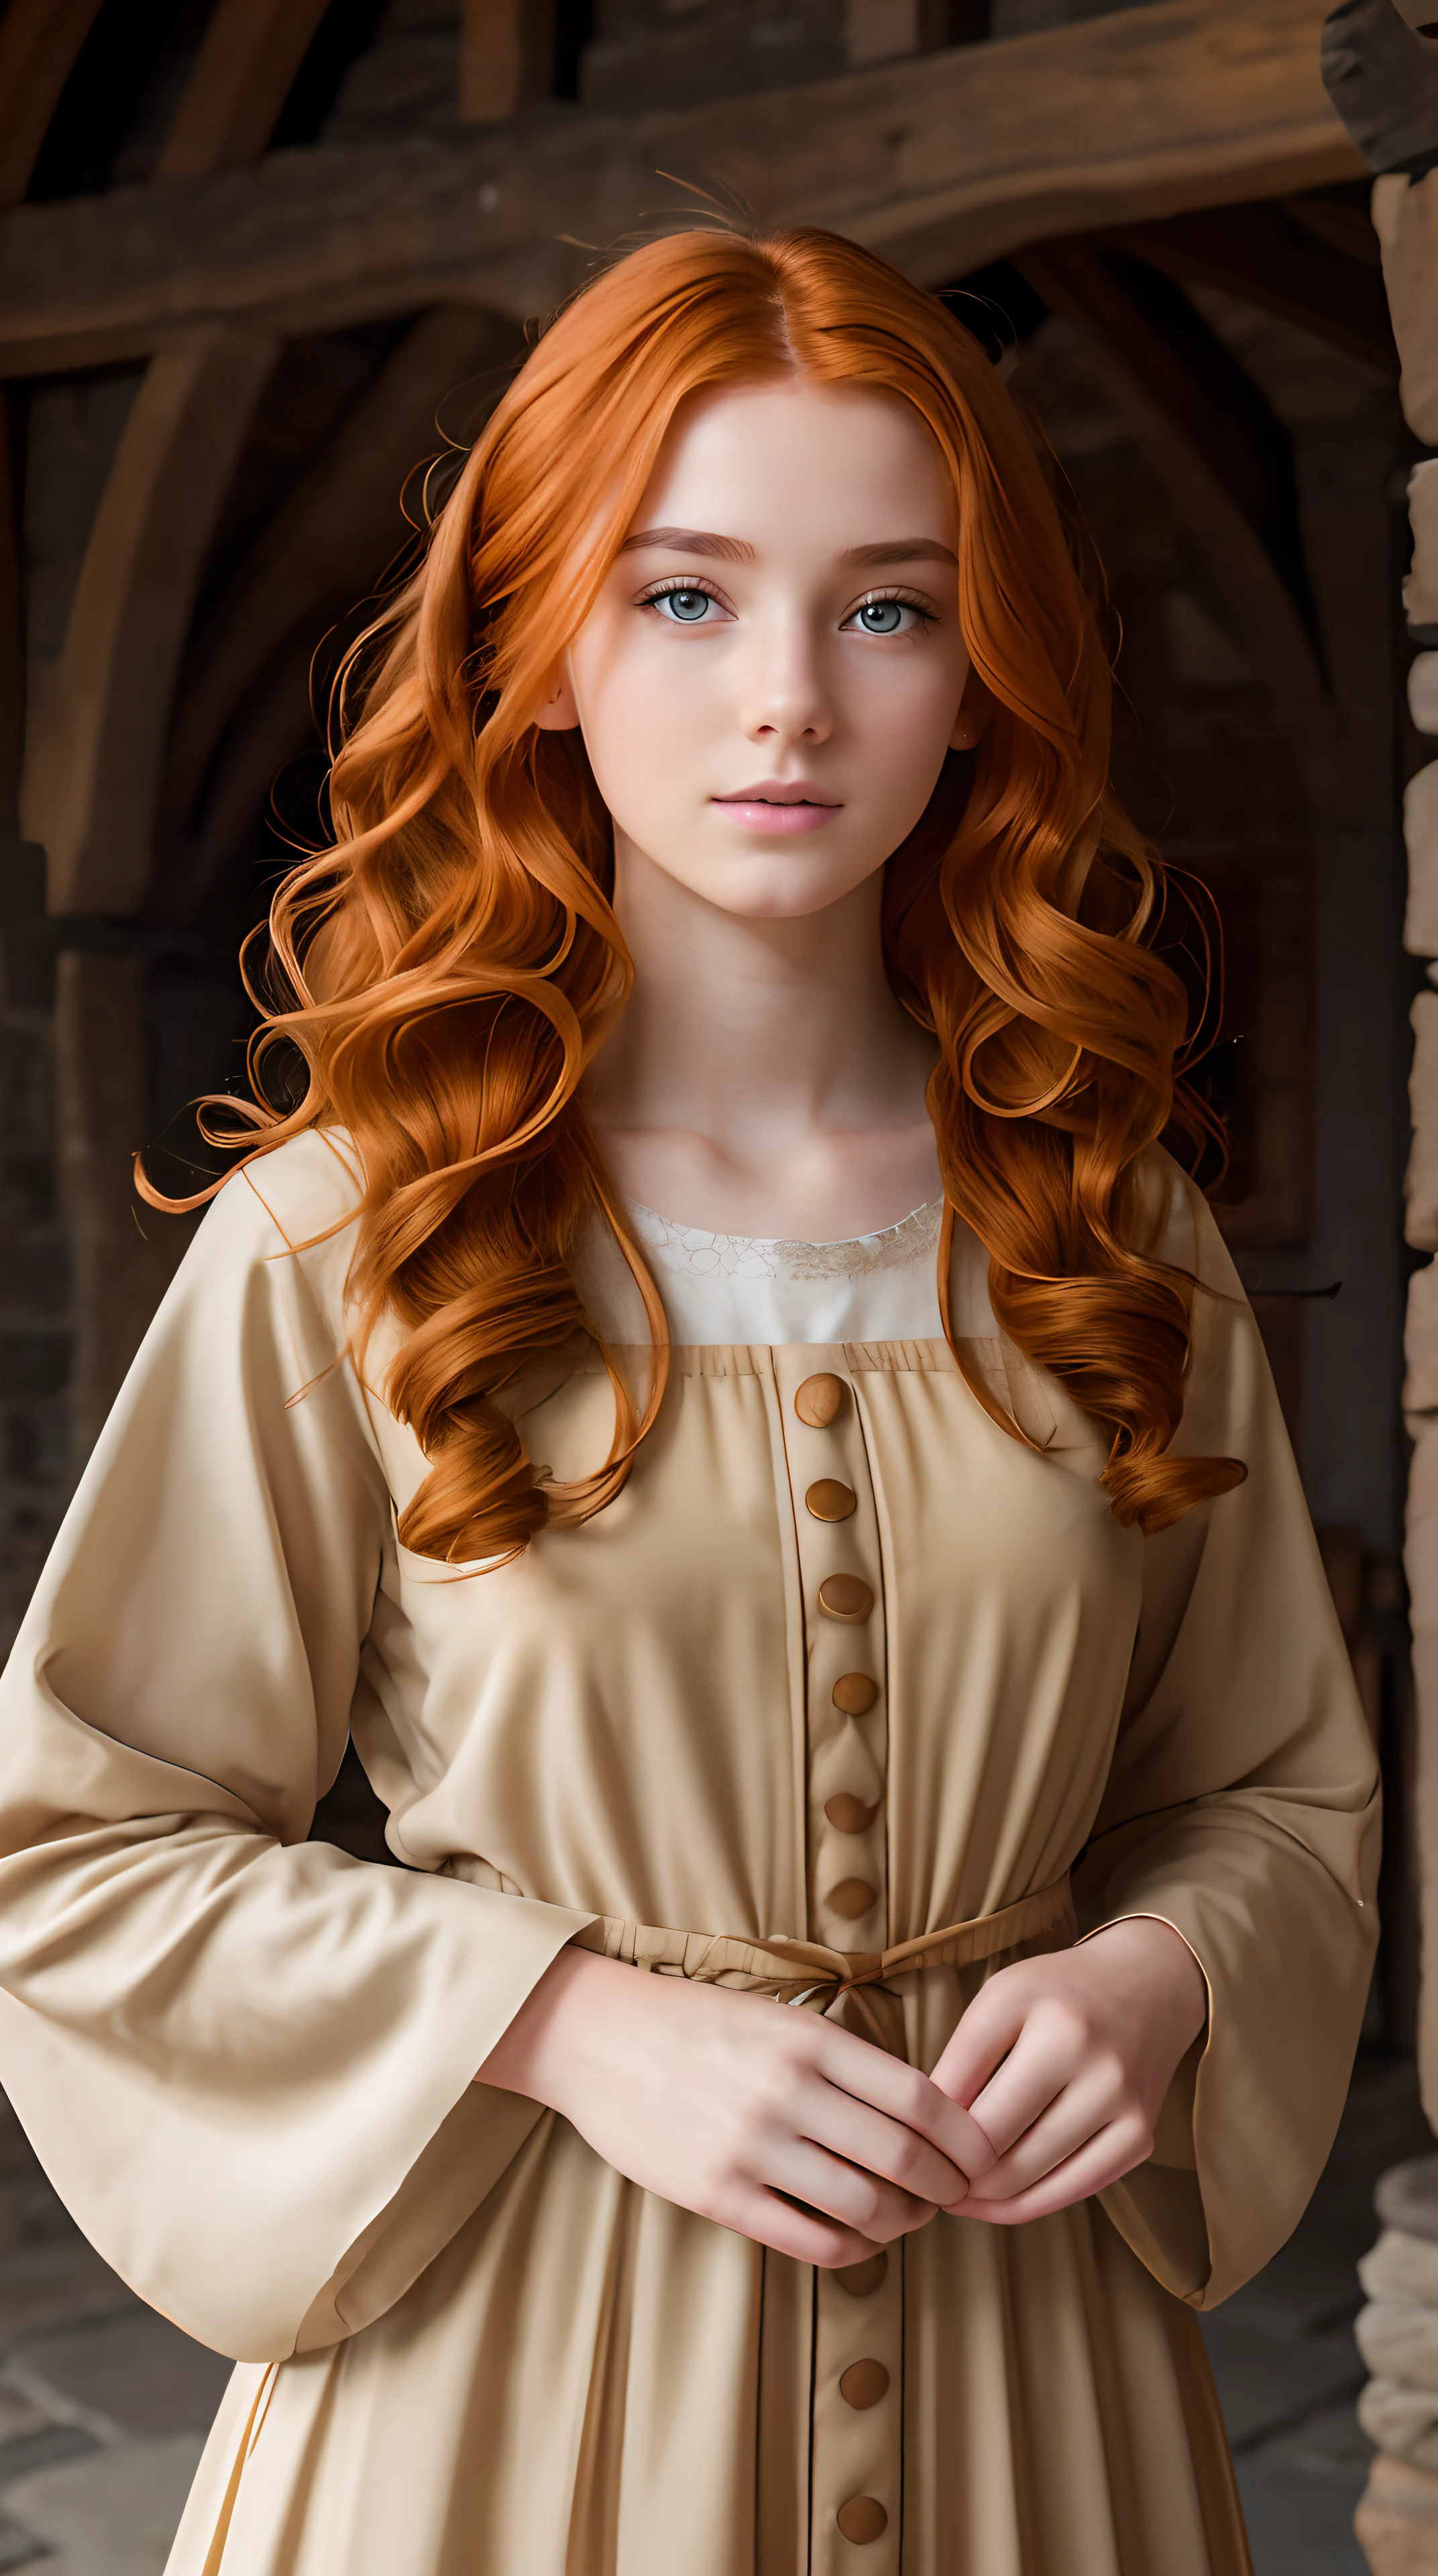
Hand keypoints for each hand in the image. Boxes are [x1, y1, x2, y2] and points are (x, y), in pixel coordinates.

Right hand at [478, 1945, 994, 2267]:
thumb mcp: (777, 2016)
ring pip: (863, 2206)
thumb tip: (915, 2111)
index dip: (966, 2139)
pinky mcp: (717, 2193)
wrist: (598, 2038)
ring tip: (907, 2219)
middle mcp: (788, 2091)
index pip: (920, 2099)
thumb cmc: (694, 2023)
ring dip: (902, 2222)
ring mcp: (751, 2145)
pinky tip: (858, 2240)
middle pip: (904, 2158)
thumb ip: (841, 2058)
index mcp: (810, 2040)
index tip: (981, 2155)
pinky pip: (808, 2239)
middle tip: (957, 2196)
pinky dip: (850, 2249)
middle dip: (946, 2187)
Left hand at [929, 1916, 1207, 2225]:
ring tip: (956, 2191)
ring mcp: (1121, 2102)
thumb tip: (928, 2138)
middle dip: (952, 2168)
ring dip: (984, 2197)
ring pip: (1030, 2177)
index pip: (962, 2095)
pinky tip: (999, 2200)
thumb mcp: (1000, 1999)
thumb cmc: (1056, 1994)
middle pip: (994, 2143)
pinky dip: (1028, 2204)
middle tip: (927, 2176)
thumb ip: (962, 2060)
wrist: (1146, 1987)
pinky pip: (1072, 2190)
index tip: (907, 2142)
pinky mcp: (1140, 2138)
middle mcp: (1091, 2058)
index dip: (925, 2130)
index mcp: (1046, 2016)